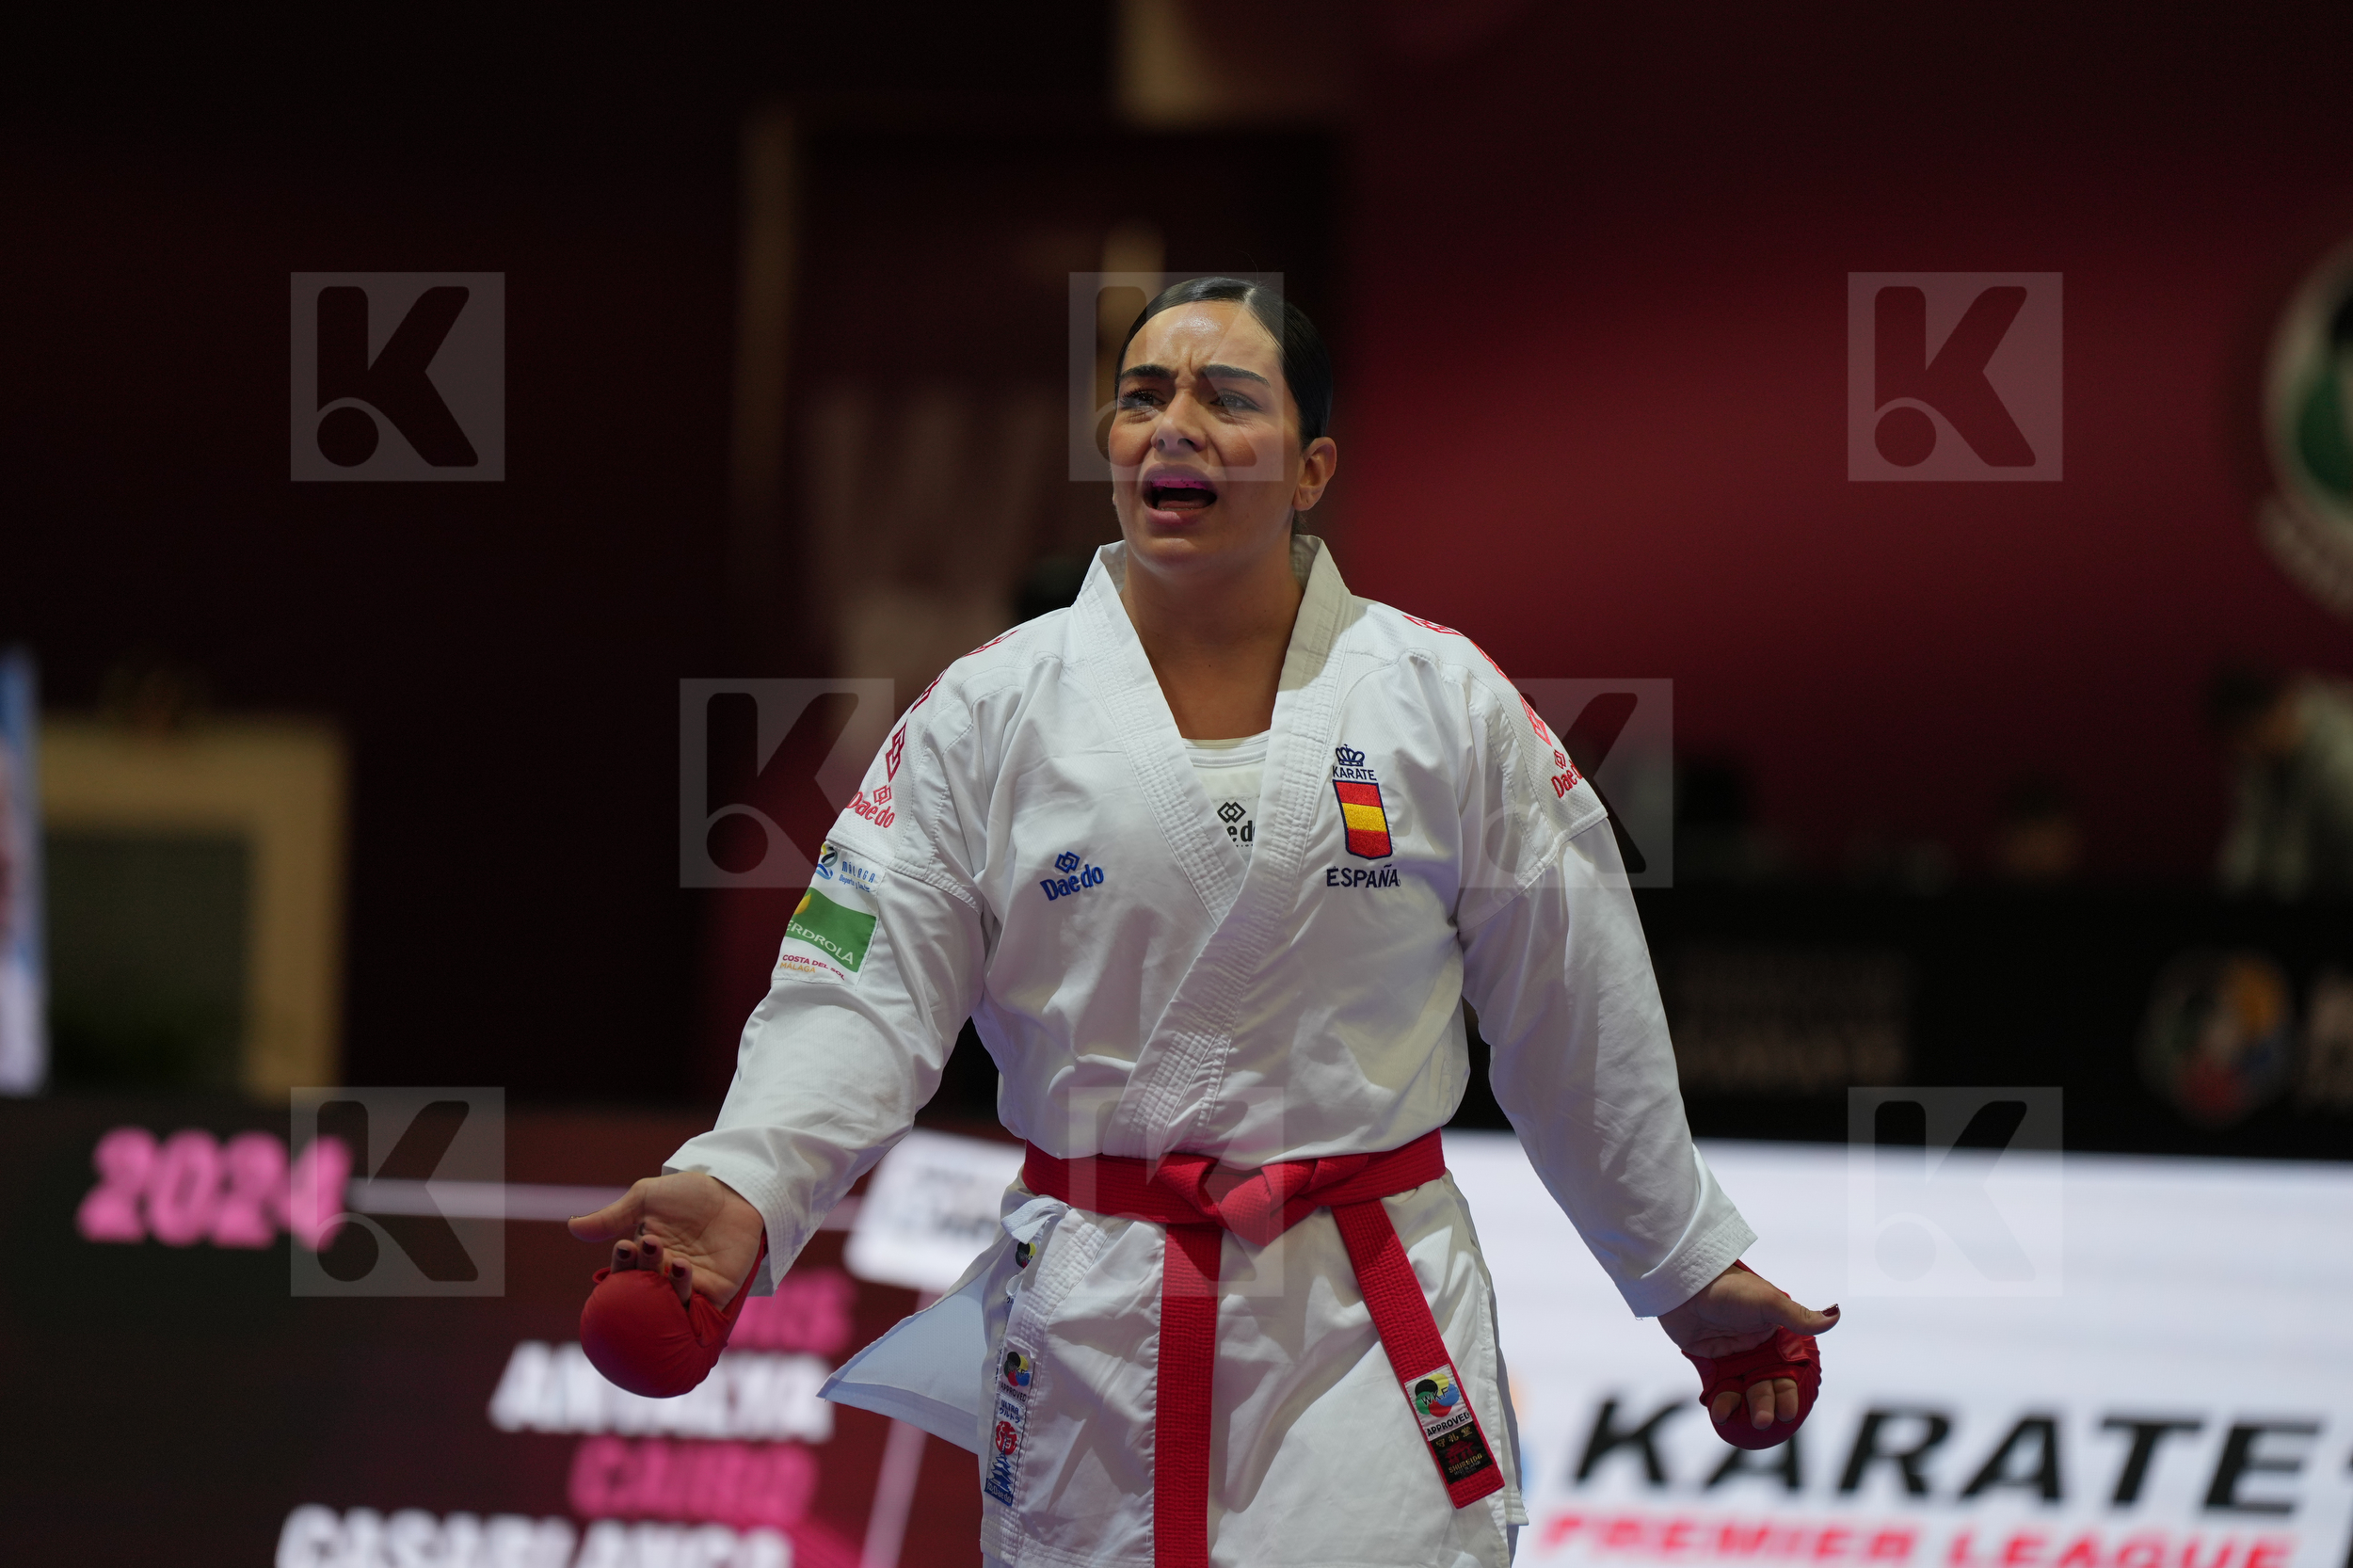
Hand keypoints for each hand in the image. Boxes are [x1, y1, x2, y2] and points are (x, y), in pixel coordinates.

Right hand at [568, 1172, 765, 1309]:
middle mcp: (662, 1278)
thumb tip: (571, 1226)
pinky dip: (689, 1297)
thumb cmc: (688, 1194)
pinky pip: (697, 1308)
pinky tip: (686, 1271)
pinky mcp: (715, 1294)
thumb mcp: (646, 1198)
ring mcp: (689, 1288)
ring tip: (673, 1259)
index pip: (625, 1270)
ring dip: (668, 1283)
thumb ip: (612, 1216)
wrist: (735, 1191)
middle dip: (644, 1269)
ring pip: (669, 1302)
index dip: (623, 1263)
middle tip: (648, 1244)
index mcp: (643, 1259)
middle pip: (644, 1288)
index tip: (624, 1245)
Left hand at [1657, 1263, 1837, 1431]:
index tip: (1789, 1412)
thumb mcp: (1768, 1302)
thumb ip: (1799, 1316)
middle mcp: (1758, 1351)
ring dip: (1748, 1407)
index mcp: (1777, 1338)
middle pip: (1768, 1386)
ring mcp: (1735, 1359)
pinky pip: (1721, 1389)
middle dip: (1768, 1404)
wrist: (1685, 1286)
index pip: (1788, 1373)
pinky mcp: (1712, 1365)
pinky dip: (1723, 1404)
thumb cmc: (1730, 1288)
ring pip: (1746, 1392)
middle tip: (1765, 1420)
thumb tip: (1835, 1315)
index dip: (1790, 1393)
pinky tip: (1721, 1414)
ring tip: (1747, 1420)